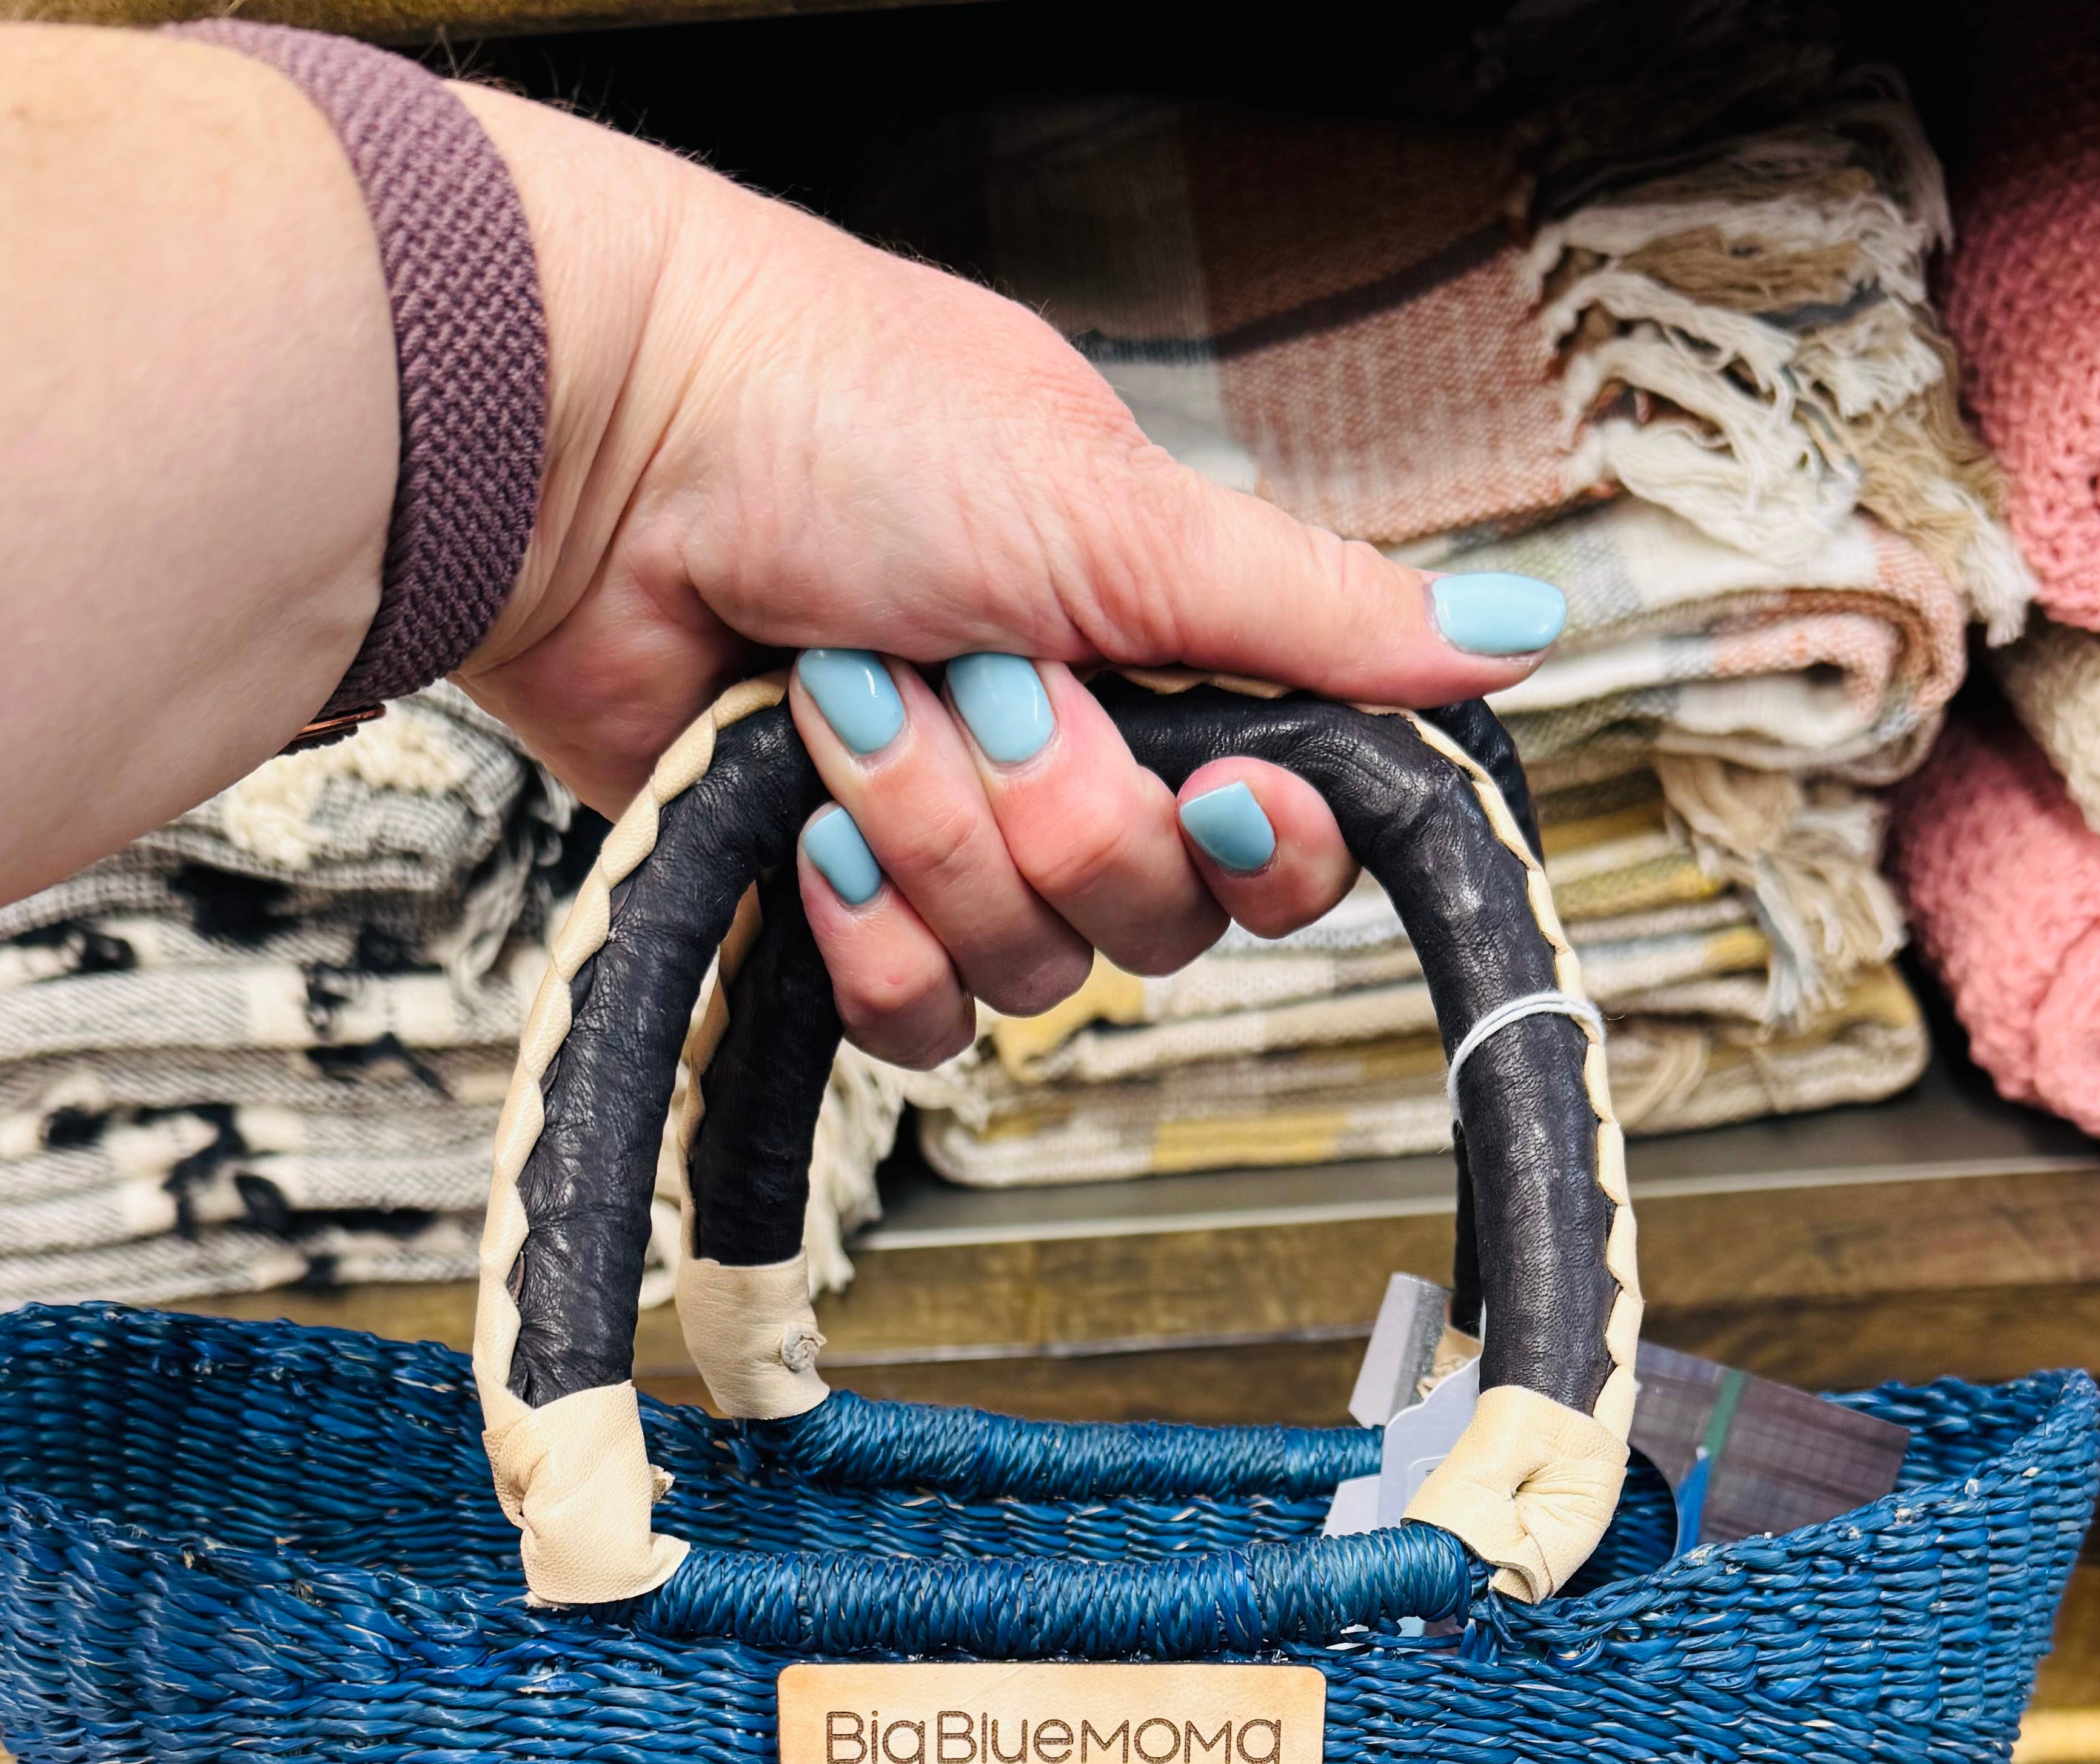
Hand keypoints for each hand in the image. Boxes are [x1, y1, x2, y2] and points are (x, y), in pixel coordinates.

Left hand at [452, 97, 1564, 1056]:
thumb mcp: (1116, 503)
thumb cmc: (827, 412)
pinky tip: (803, 814)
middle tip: (984, 689)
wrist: (600, 451)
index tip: (1222, 790)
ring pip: (1021, 968)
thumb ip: (1313, 605)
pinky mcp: (824, 907)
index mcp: (1145, 657)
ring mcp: (938, 837)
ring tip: (851, 697)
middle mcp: (1054, 757)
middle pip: (1152, 922)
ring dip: (932, 833)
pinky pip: (907, 1016)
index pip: (1277, 836)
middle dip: (1061, 815)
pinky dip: (856, 923)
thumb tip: (1499, 638)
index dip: (1262, 846)